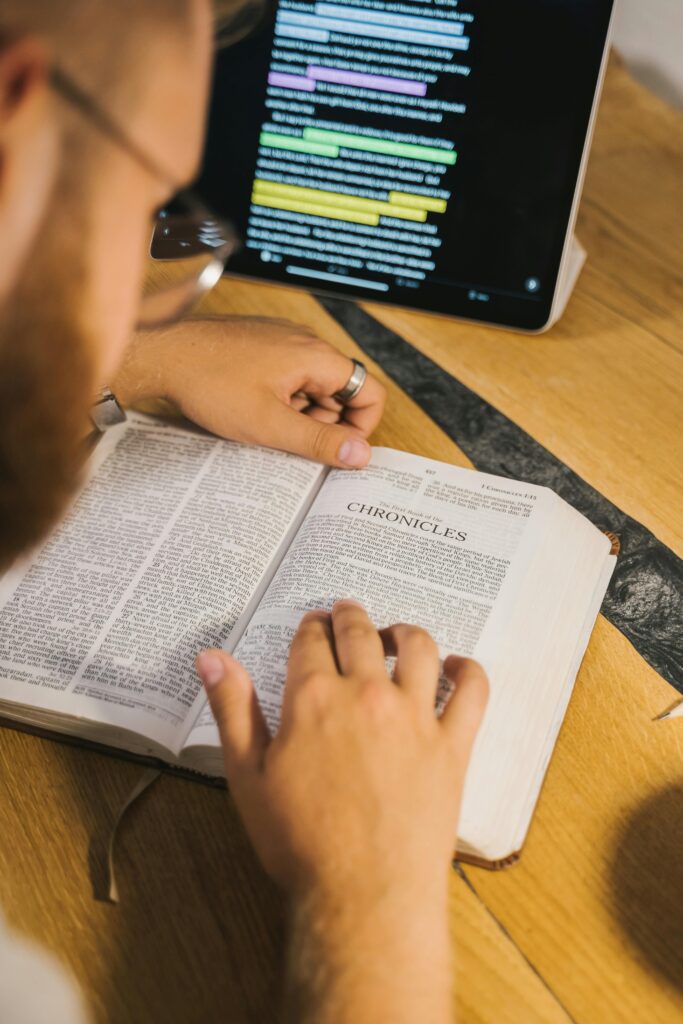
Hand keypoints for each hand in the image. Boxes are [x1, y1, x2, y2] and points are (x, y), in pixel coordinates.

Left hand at [113, 316, 384, 468]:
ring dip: (299, 413)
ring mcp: (282, 340)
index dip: (360, 428)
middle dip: (323, 423)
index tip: (336, 450)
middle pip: (341, 392)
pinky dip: (280, 399)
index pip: (370, 392)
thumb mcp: (269, 425)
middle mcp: (305, 341)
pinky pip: (288, 378)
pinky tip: (252, 410)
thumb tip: (361, 454)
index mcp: (316, 356)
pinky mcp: (262, 345)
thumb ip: (319, 441)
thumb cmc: (210, 383)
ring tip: (265, 425)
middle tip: (290, 440)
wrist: (162, 353)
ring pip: (312, 387)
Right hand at [196, 601, 487, 896]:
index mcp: (314, 699)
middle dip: (350, 616)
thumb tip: (212, 658)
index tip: (311, 626)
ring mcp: (415, 717)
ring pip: (418, 647)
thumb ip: (233, 709)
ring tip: (395, 635)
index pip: (311, 641)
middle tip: (346, 613)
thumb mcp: (249, 776)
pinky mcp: (453, 744)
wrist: (364, 895)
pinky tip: (456, 666)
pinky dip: (467, 669)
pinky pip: (472, 690)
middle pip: (360, 633)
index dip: (309, 628)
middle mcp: (367, 695)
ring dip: (404, 631)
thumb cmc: (300, 842)